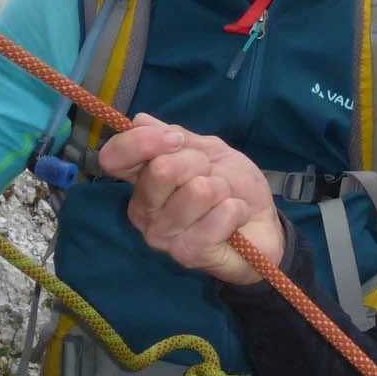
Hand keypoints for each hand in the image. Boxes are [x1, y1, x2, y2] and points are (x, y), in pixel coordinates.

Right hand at [98, 114, 282, 283]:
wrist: (262, 223)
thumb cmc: (233, 187)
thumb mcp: (209, 151)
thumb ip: (176, 137)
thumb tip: (139, 121)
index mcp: (142, 181)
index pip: (114, 157)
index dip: (142, 141)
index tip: (177, 139)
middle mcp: (144, 211)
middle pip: (160, 170)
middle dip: (199, 163)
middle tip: (212, 176)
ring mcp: (163, 236)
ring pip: (196, 191)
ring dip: (222, 189)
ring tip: (224, 201)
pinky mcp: (188, 254)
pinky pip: (219, 216)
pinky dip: (236, 209)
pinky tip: (234, 218)